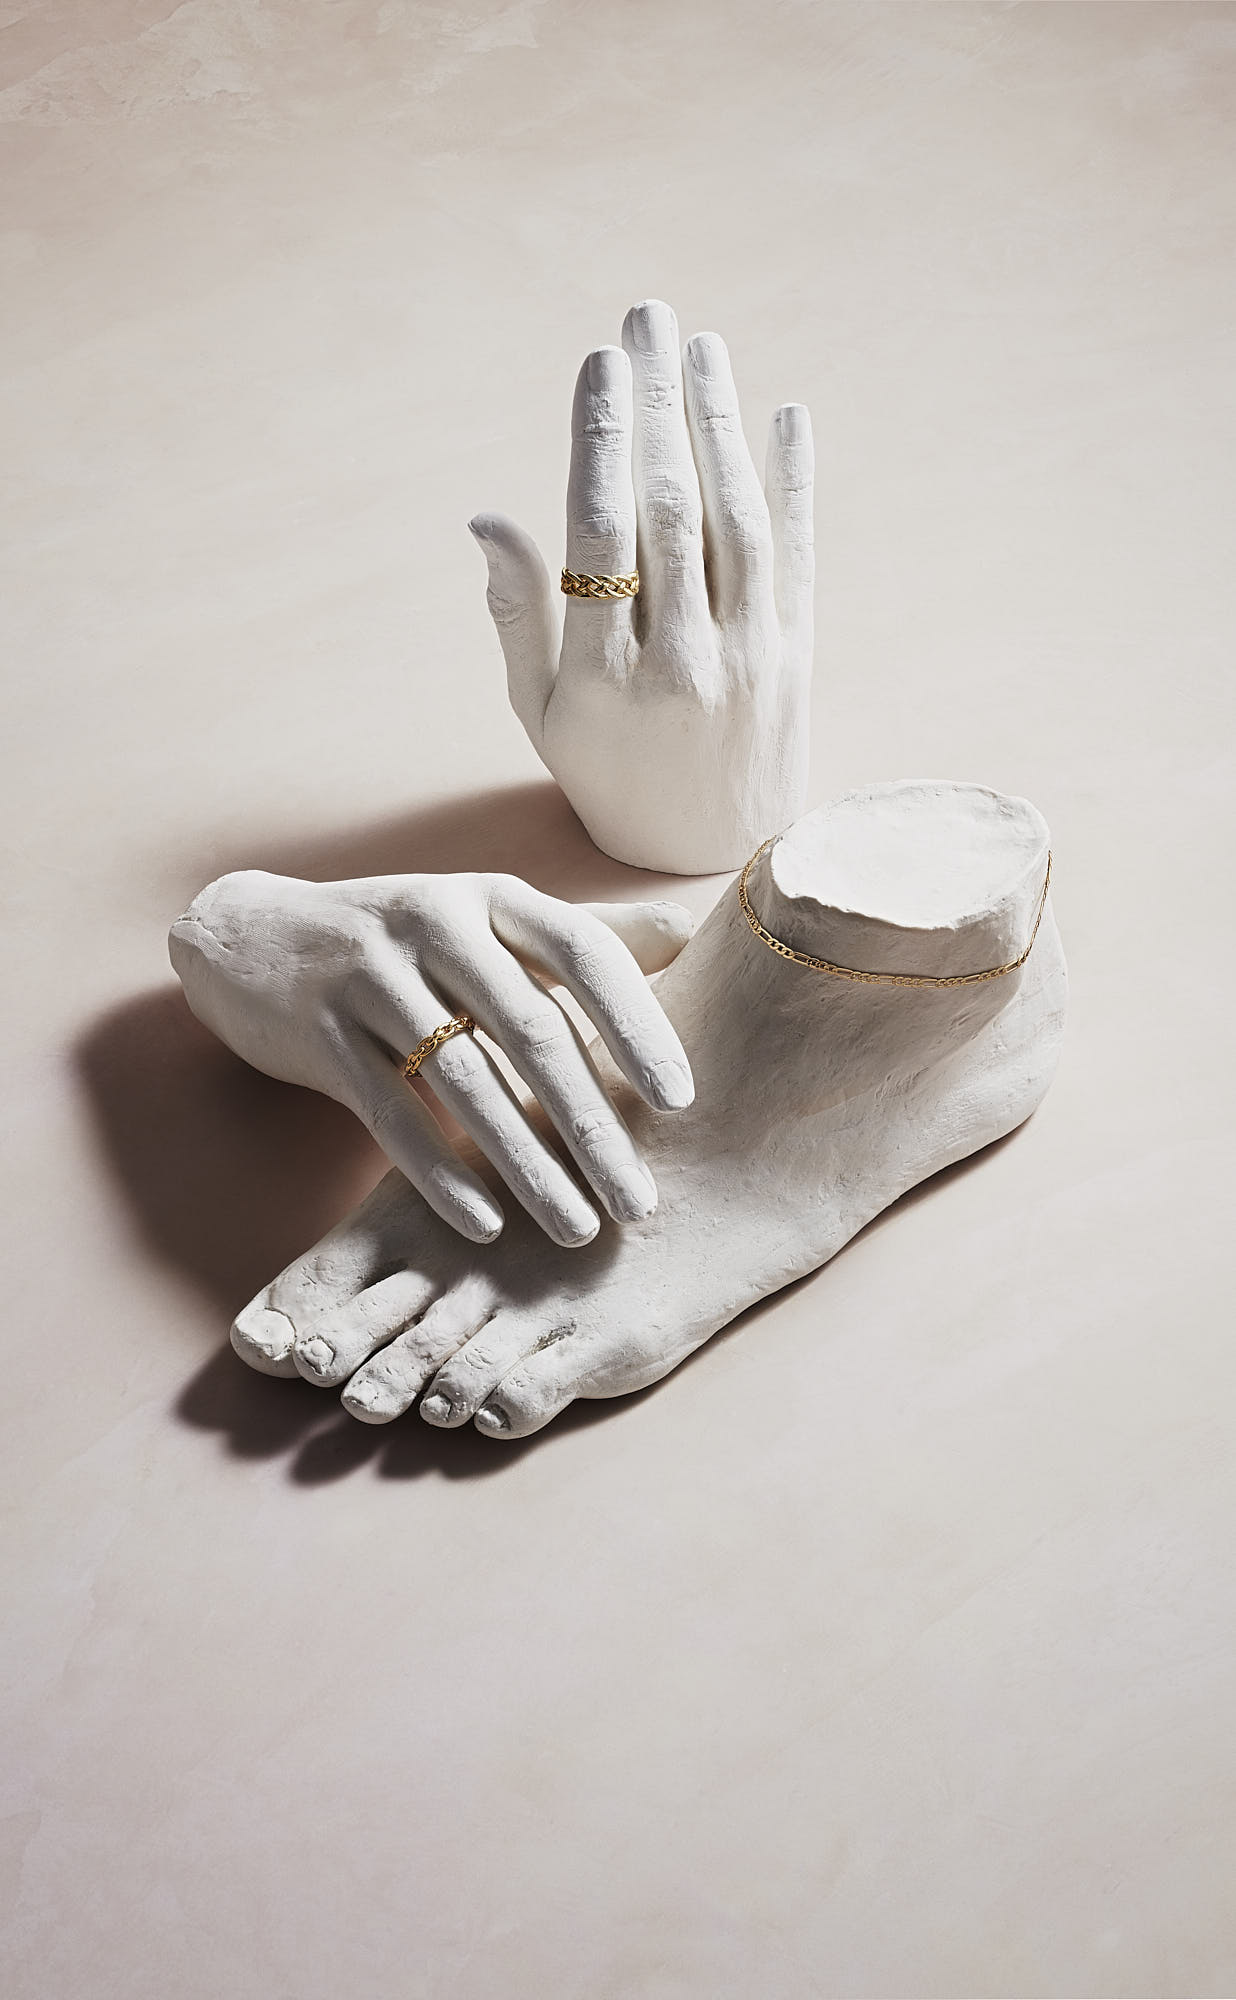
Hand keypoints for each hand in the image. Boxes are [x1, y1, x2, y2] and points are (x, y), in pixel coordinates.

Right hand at [169, 870, 693, 1246]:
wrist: (250, 937)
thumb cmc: (400, 941)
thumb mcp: (484, 918)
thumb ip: (580, 931)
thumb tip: (691, 933)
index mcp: (493, 898)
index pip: (582, 953)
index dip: (636, 1026)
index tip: (680, 1101)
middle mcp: (437, 924)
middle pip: (532, 1031)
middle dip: (592, 1126)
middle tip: (640, 1202)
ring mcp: (372, 975)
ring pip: (466, 1082)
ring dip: (527, 1166)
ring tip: (578, 1229)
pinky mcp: (321, 1031)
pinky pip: (391, 1114)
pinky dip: (440, 1175)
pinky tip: (485, 1227)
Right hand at [470, 299, 813, 874]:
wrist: (715, 856)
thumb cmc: (609, 775)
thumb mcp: (542, 716)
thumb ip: (519, 618)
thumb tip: (488, 518)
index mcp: (606, 679)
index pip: (602, 536)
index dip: (601, 439)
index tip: (599, 363)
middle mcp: (684, 664)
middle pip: (671, 509)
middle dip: (657, 403)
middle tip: (644, 318)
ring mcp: (750, 658)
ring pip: (738, 519)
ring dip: (721, 422)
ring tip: (699, 346)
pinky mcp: (798, 654)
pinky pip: (798, 552)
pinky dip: (794, 480)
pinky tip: (782, 413)